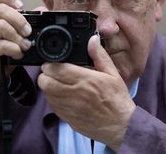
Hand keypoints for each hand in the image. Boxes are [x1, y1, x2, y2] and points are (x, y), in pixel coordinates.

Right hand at [0, 0, 31, 83]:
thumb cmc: (6, 47)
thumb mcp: (17, 32)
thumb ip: (28, 20)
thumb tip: (43, 9)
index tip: (21, 6)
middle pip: (1, 9)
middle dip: (19, 20)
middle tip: (28, 32)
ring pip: (1, 26)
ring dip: (17, 37)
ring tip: (25, 45)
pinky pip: (0, 45)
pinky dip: (13, 49)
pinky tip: (18, 53)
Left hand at [37, 35, 136, 151]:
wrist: (120, 125)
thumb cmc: (118, 100)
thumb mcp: (113, 74)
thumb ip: (100, 56)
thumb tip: (92, 40)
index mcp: (86, 80)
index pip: (56, 69)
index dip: (51, 64)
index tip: (54, 62)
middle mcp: (75, 93)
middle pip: (45, 81)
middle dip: (46, 74)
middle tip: (52, 72)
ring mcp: (69, 107)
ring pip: (46, 94)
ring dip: (48, 87)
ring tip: (57, 83)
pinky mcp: (67, 118)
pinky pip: (52, 106)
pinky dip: (53, 99)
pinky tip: (62, 96)